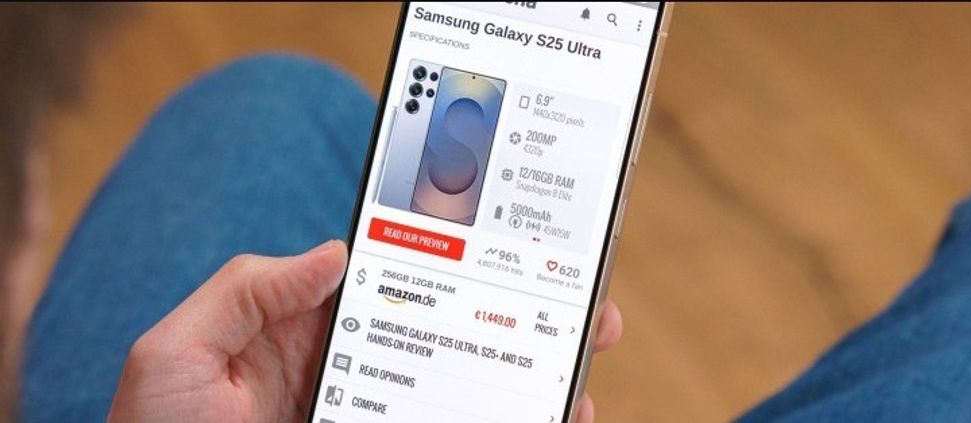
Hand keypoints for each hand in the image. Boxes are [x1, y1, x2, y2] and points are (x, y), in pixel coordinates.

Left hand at [108, 240, 622, 421]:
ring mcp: (380, 414)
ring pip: (471, 386)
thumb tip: (334, 252)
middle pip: (457, 331)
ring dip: (532, 372)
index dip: (459, 257)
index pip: (403, 280)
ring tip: (586, 357)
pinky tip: (554, 415)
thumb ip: (247, 288)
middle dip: (523, 313)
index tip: (513, 239)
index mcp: (319, 329)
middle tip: (585, 301)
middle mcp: (361, 370)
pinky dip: (510, 418)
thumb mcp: (175, 349)